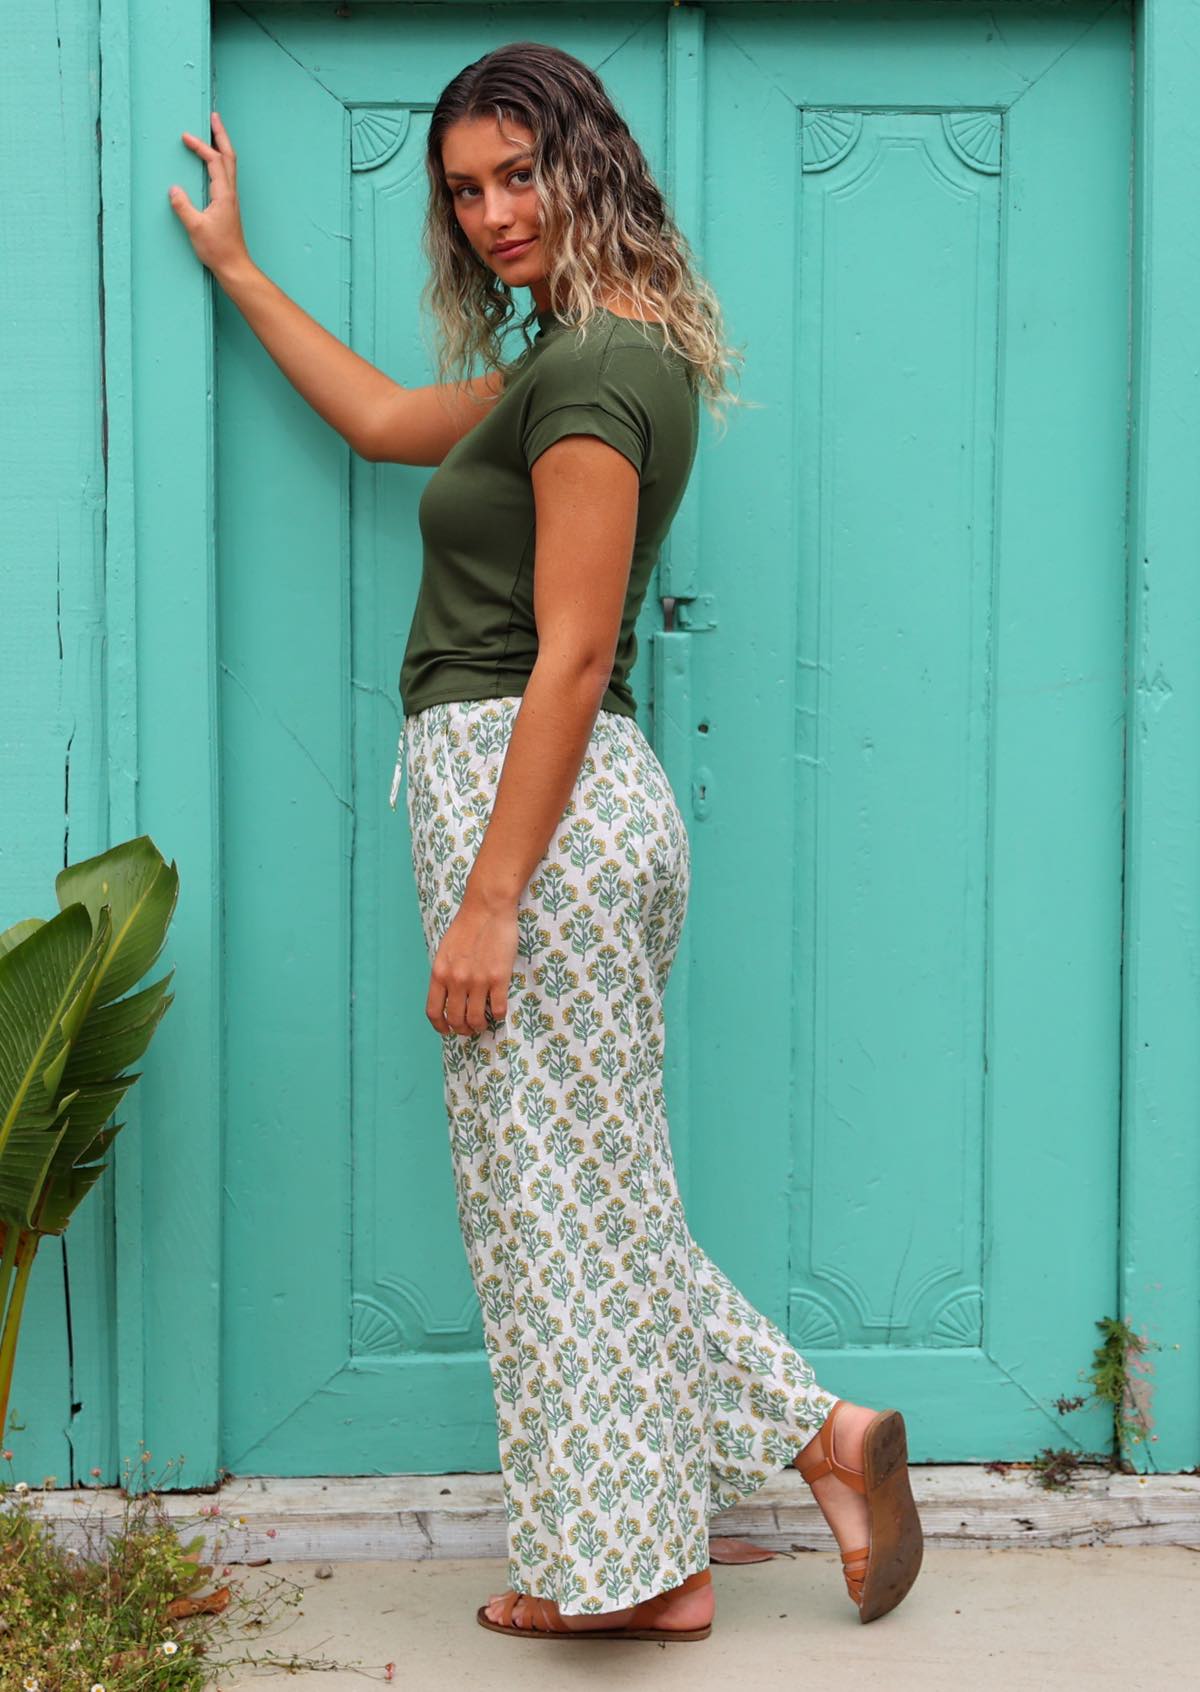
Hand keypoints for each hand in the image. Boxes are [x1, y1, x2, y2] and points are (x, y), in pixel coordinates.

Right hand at [168, 110, 252, 278]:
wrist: (234, 266)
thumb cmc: (217, 249)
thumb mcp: (196, 228)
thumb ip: (183, 207)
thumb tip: (173, 189)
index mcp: (224, 194)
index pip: (214, 161)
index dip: (201, 146)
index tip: (186, 137)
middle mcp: (230, 193)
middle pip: (229, 156)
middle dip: (220, 135)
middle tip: (213, 116)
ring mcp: (231, 199)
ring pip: (230, 165)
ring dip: (222, 145)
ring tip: (213, 132)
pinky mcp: (228, 205)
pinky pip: (226, 175)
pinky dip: (220, 161)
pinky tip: (213, 161)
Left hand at [427, 890, 517, 1036]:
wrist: (487, 908)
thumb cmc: (467, 926)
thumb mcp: (445, 951)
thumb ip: (445, 973)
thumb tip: (448, 995)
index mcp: (439, 973)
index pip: (434, 1011)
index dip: (440, 1027)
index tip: (447, 1031)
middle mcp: (456, 980)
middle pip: (456, 1019)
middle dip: (462, 1029)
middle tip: (469, 1028)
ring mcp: (477, 981)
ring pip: (476, 1019)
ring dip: (480, 1026)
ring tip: (484, 1023)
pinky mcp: (498, 978)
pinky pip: (498, 1009)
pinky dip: (498, 1015)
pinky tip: (498, 1011)